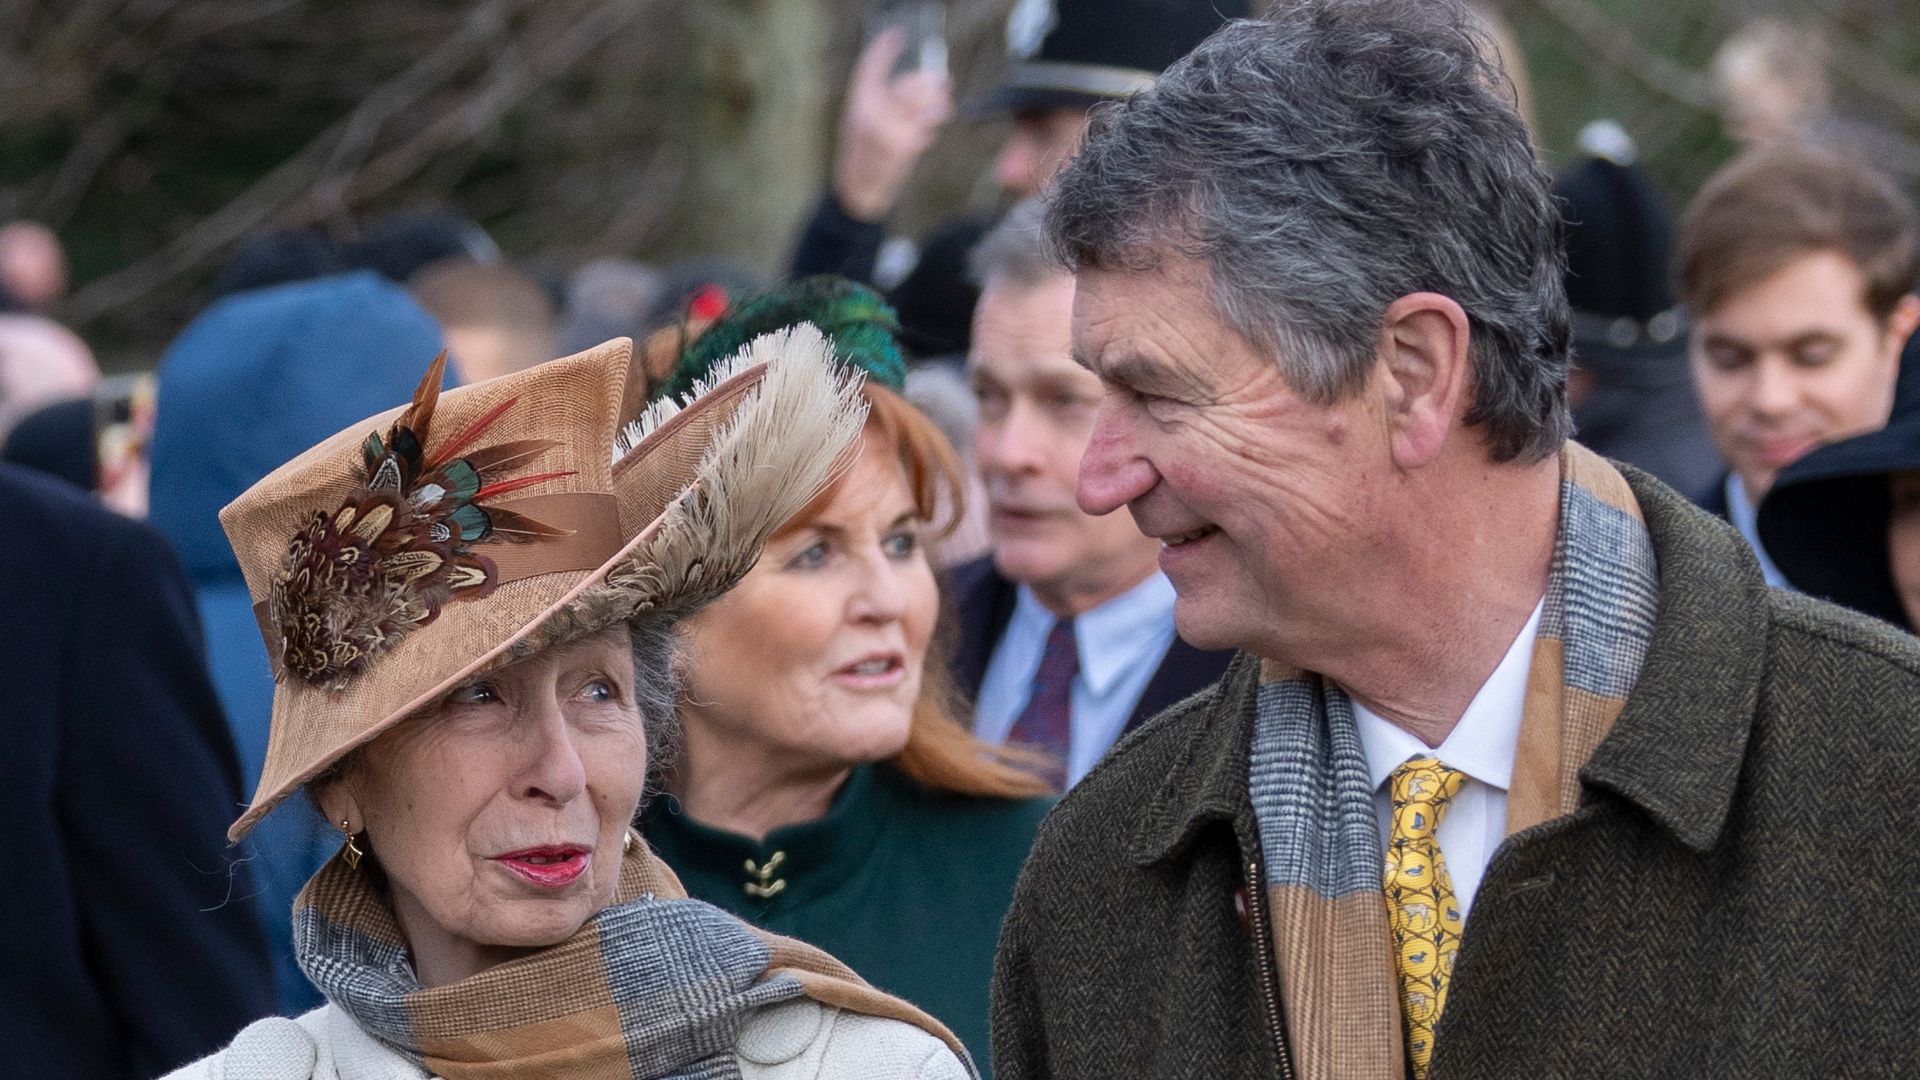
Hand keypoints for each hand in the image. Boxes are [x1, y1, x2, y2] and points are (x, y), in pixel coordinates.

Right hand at [832, 27, 952, 222]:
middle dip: (931, 83)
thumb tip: (916, 85)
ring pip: (923, 102)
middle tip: (945, 83)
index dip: (883, 49)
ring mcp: (887, 126)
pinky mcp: (902, 143)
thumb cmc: (863, 157)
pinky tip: (927, 136)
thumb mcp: (861, 124)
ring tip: (943, 109)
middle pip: (908, 83)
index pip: (870, 67)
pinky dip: (931, 128)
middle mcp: (870, 110)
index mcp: (857, 102)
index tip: (896, 36)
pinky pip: (927, 125)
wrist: (859, 191)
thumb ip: (881, 104)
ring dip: (939, 104)